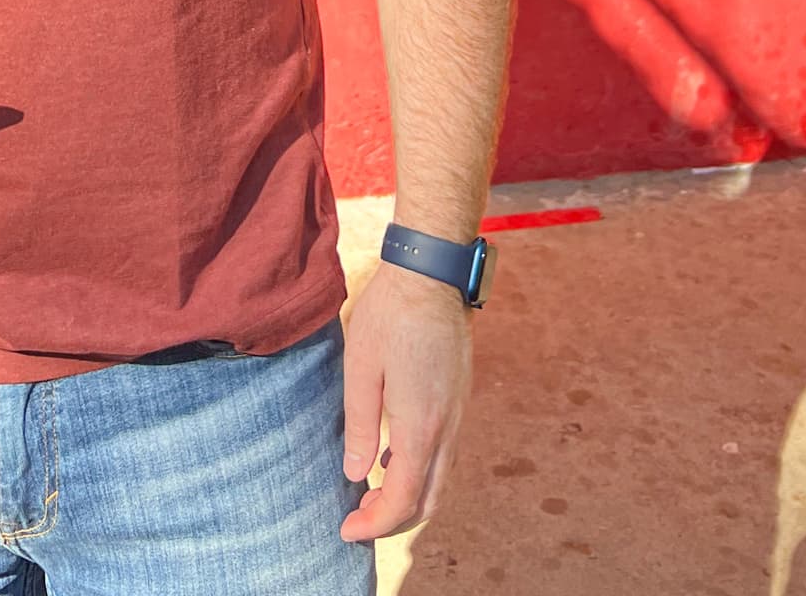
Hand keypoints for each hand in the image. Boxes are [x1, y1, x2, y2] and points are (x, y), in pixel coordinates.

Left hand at [339, 262, 472, 541]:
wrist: (432, 274)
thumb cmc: (389, 314)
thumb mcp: (360, 367)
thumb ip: (361, 425)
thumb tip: (356, 475)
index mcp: (422, 426)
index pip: (404, 499)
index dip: (376, 524)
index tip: (346, 530)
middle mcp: (448, 427)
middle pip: (429, 500)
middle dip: (394, 521)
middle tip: (357, 519)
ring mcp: (459, 412)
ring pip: (441, 478)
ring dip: (410, 497)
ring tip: (370, 495)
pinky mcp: (459, 397)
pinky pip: (445, 452)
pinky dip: (421, 470)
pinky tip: (393, 458)